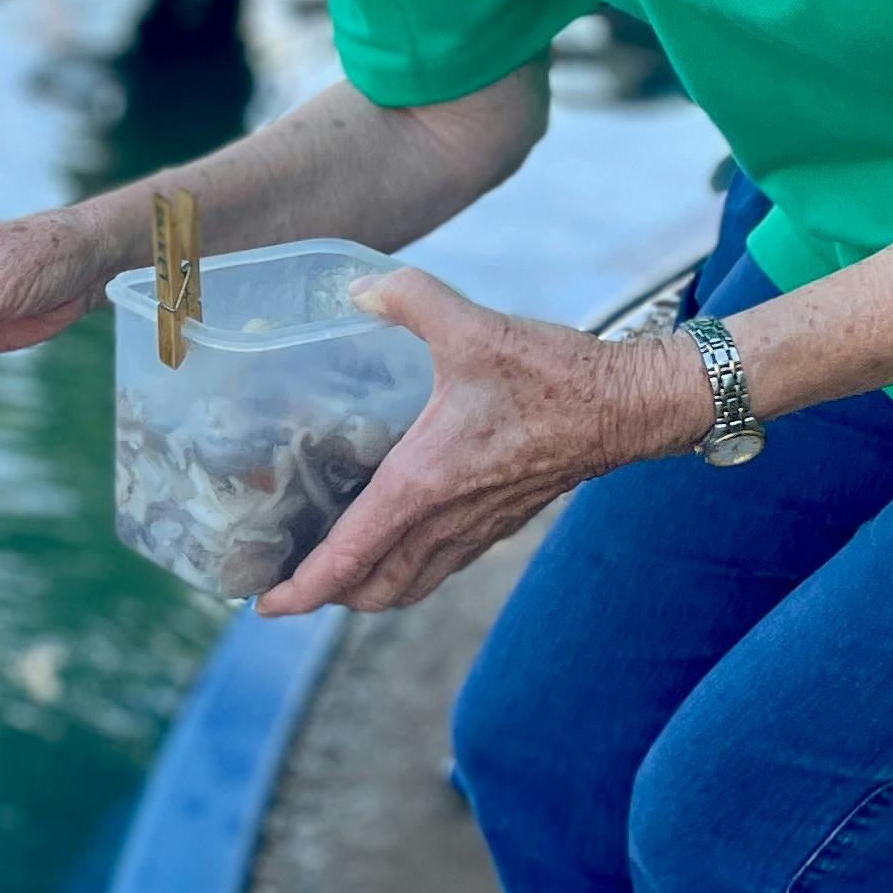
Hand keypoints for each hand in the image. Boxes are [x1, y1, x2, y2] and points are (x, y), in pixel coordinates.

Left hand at [254, 271, 711, 614]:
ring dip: (365, 590)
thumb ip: (410, 300)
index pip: (350, 555)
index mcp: (424, 484)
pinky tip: (393, 548)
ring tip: (329, 578)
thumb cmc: (554, 376)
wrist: (627, 407)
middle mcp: (445, 520)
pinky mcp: (499, 524)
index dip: (304, 587)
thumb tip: (358, 288)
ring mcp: (475, 529)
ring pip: (407, 585)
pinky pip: (438, 567)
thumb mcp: (474, 328)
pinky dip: (404, 574)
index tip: (265, 605)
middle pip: (372, 587)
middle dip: (325, 596)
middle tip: (284, 586)